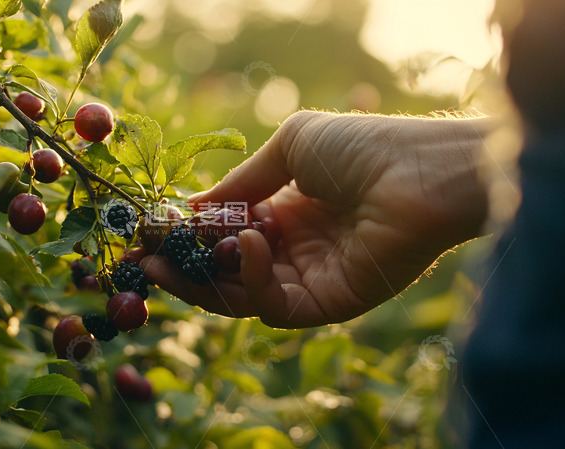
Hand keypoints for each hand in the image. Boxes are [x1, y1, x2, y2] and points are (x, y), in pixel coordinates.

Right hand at [142, 111, 490, 327]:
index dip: (188, 237)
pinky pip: (274, 305)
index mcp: (287, 214)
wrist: (420, 171)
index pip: (225, 236)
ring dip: (202, 281)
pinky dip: (252, 279)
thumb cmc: (362, 147)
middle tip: (144, 261)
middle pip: (225, 273)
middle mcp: (294, 251)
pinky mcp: (328, 304)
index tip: (150, 232)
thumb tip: (192, 207)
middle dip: (182, 269)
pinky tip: (249, 242)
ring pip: (240, 296)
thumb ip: (241, 183)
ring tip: (169, 260)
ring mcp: (310, 280)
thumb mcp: (289, 148)